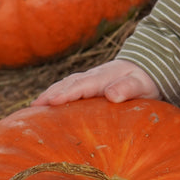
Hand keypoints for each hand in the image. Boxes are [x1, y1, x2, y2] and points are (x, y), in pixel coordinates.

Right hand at [32, 60, 160, 105]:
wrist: (147, 70)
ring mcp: (88, 81)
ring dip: (49, 95)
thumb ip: (128, 88)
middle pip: (67, 84)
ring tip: (32, 109)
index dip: (66, 93)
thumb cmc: (144, 80)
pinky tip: (45, 108)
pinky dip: (55, 96)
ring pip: (65, 86)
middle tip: (32, 108)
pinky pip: (68, 90)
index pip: (82, 85)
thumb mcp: (142, 84)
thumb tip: (112, 95)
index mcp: (103, 77)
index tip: (51, 102)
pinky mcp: (88, 87)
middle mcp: (92, 77)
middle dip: (50, 94)